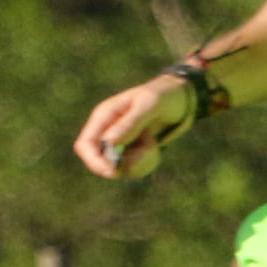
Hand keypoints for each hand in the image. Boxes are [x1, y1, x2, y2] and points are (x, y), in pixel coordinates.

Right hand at [72, 76, 196, 180]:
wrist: (181, 99)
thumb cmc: (164, 96)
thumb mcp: (150, 105)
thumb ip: (129, 123)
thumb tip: (108, 142)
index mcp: (104, 115)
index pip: (84, 144)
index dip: (94, 161)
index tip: (114, 171)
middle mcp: (107, 131)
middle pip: (101, 162)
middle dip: (125, 163)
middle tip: (148, 148)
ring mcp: (118, 143)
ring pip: (119, 169)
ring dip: (140, 162)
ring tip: (152, 141)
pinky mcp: (130, 152)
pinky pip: (133, 170)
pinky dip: (146, 164)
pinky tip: (154, 147)